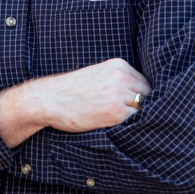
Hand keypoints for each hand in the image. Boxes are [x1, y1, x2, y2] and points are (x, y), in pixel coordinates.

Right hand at [0, 58, 151, 146]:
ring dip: (136, 119)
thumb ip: (117, 82)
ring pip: (144, 110)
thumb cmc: (69, 93)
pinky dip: (131, 127)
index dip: (140, 99)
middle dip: (140, 108)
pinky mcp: (115, 112)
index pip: (144, 84)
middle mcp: (121, 76)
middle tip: (126, 119)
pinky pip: (136, 122)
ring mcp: (119, 93)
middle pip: (148, 96)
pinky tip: (116, 128)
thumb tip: (142, 100)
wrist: (45, 100)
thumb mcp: (96, 77)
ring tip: (119, 124)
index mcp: (118, 65)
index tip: (131, 108)